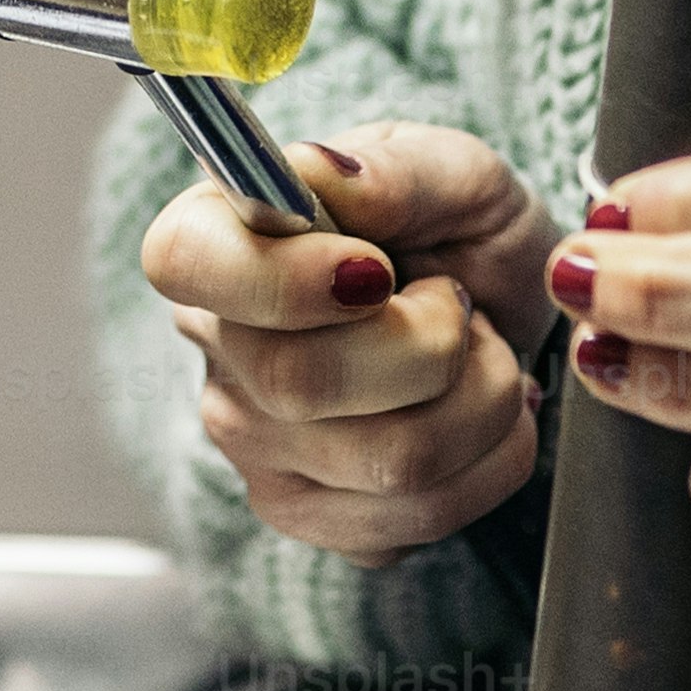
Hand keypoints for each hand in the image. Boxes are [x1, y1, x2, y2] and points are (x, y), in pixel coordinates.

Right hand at [142, 119, 562, 565]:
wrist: (507, 314)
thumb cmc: (460, 230)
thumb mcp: (453, 171)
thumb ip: (397, 170)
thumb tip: (326, 177)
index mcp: (221, 239)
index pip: (183, 264)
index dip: (281, 279)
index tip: (376, 271)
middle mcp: (220, 352)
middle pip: (302, 381)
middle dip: (433, 341)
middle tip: (457, 302)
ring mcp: (257, 450)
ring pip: (389, 461)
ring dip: (482, 399)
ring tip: (481, 355)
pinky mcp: (316, 519)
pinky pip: (422, 516)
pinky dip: (489, 460)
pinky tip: (478, 413)